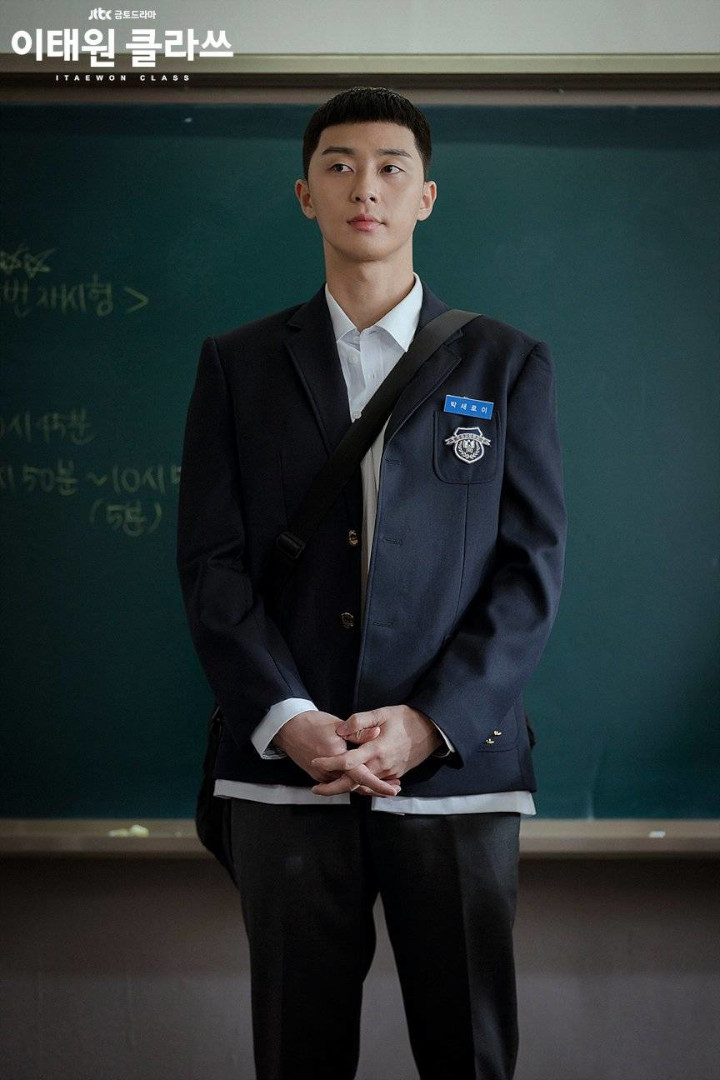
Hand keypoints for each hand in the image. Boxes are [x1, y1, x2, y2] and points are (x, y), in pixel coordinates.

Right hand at [271, 710, 401, 796]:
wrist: (288, 728)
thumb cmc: (313, 723)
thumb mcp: (338, 725)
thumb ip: (358, 731)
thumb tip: (378, 732)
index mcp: (336, 757)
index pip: (361, 775)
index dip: (378, 785)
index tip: (393, 790)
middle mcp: (329, 771)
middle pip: (356, 787)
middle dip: (376, 790)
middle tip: (394, 789)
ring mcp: (322, 776)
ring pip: (348, 786)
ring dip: (365, 786)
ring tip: (385, 784)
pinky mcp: (318, 776)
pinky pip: (339, 783)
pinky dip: (352, 782)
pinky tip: (364, 778)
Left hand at [309, 704, 441, 796]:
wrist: (431, 730)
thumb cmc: (405, 718)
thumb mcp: (382, 713)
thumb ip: (360, 721)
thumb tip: (341, 730)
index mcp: (376, 749)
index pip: (348, 761)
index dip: (329, 763)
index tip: (315, 761)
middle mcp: (382, 765)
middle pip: (353, 782)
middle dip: (333, 787)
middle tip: (315, 789)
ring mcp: (389, 772)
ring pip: (363, 786)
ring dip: (345, 787)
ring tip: (328, 786)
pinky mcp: (395, 775)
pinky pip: (374, 785)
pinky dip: (361, 786)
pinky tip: (351, 783)